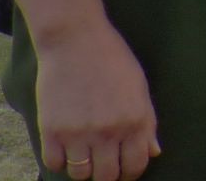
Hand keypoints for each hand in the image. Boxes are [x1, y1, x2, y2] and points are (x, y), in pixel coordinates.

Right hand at [36, 23, 160, 180]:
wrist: (75, 39)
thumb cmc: (111, 59)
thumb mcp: (139, 87)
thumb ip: (147, 123)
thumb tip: (154, 152)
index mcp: (136, 120)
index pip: (136, 165)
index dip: (130, 171)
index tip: (124, 167)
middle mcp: (109, 131)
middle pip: (108, 176)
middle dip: (108, 174)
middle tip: (103, 163)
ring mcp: (79, 133)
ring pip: (81, 175)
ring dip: (83, 169)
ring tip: (84, 154)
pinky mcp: (52, 130)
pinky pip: (54, 164)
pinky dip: (59, 160)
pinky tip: (65, 147)